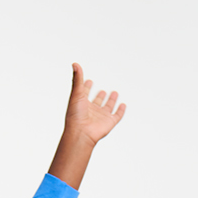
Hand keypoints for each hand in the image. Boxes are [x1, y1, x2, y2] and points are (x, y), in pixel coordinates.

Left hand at [48, 62, 125, 190]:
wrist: (81, 133)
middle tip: (101, 90)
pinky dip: (120, 111)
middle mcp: (91, 110)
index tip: (87, 81)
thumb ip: (77, 79)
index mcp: (81, 104)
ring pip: (107, 108)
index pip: (84, 93)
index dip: (85, 87)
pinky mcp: (109, 123)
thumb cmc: (75, 115)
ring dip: (111, 101)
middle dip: (99, 96)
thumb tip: (75, 64)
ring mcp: (100, 117)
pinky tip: (123, 105)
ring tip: (114, 93)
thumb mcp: (76, 93)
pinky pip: (117, 116)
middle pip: (96, 101)